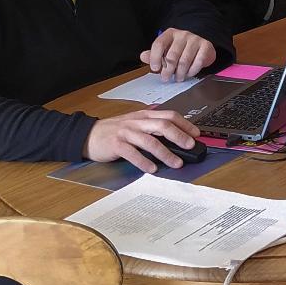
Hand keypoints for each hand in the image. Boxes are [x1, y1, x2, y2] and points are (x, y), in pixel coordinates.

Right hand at [84, 109, 200, 172]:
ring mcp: (126, 132)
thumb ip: (152, 127)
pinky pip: (132, 153)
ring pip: (150, 141)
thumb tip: (175, 135)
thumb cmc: (115, 131)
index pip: (169, 116)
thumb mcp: (135, 123)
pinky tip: (152, 169)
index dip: (185, 124)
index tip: (196, 134)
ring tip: (176, 163)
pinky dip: (144, 162)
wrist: (88, 135)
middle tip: (190, 146)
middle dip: (179, 136)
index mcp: (144, 115)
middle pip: (162, 125)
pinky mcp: (116, 144)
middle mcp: (137, 122)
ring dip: (165, 153)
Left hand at [140, 28, 217, 81]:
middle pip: (172, 55)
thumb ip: (154, 54)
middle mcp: (182, 34)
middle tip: (166, 78)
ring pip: (184, 61)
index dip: (155, 58)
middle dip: (168, 70)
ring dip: (180, 73)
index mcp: (169, 34)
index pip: (159, 44)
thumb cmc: (180, 49)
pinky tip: (188, 74)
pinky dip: (192, 71)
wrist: (201, 45)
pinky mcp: (205, 46)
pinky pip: (198, 62)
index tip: (154, 69)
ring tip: (178, 78)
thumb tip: (143, 56)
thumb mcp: (166, 50)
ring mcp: (195, 39)